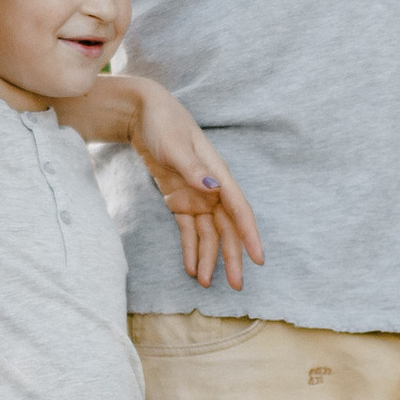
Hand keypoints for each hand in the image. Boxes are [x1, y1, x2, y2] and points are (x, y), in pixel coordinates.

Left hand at [126, 77, 262, 292]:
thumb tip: (215, 188)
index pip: (238, 209)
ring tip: (206, 283)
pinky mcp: (180, 200)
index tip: (258, 259)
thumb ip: (194, 169)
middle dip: (231, 257)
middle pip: (226, 228)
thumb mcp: (175, 145)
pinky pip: (188, 230)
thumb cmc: (163, 124)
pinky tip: (191, 268)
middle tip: (235, 285)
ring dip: (208, 257)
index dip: (249, 235)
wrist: (141, 114)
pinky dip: (190, 248)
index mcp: (218, 174)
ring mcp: (196, 196)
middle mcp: (212, 189)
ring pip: (208, 234)